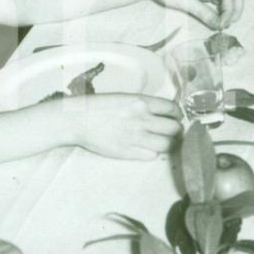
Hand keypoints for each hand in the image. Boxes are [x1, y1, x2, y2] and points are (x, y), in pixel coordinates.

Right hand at [67, 93, 181, 160]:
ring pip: (167, 145)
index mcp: (141, 102)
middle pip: (174, 128)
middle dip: (176, 130)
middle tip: (172, 132)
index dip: (177, 114)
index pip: (173, 109)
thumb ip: (144, 105)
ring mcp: (136, 138)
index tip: (175, 117)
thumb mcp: (124, 97)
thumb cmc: (98, 106)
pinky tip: (146, 149)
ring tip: (162, 142)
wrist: (76, 120)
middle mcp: (142, 120)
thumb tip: (162, 113)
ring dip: (168, 144)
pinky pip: (152, 156)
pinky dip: (152, 153)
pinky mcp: (128, 152)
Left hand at [143, 0, 243, 27]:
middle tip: (228, 25)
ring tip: (222, 24)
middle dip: (235, 9)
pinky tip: (217, 19)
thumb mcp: (184, 2)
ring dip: (229, 9)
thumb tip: (218, 25)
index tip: (222, 25)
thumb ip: (203, 13)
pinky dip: (221, 8)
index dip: (229, 12)